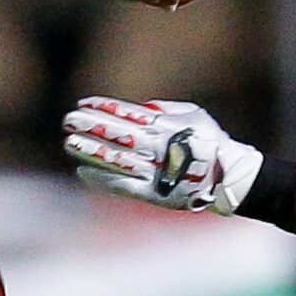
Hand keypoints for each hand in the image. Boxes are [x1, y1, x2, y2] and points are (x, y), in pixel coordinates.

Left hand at [62, 96, 265, 214]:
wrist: (227, 178)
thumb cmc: (209, 142)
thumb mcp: (195, 115)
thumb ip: (167, 110)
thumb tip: (144, 107)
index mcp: (166, 126)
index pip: (129, 113)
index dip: (105, 107)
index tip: (84, 102)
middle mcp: (158, 147)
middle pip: (118, 134)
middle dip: (92, 125)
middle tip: (68, 120)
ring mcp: (154, 171)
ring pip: (116, 159)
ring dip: (91, 150)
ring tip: (70, 143)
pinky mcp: (153, 194)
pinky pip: (123, 186)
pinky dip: (102, 179)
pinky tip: (83, 172)